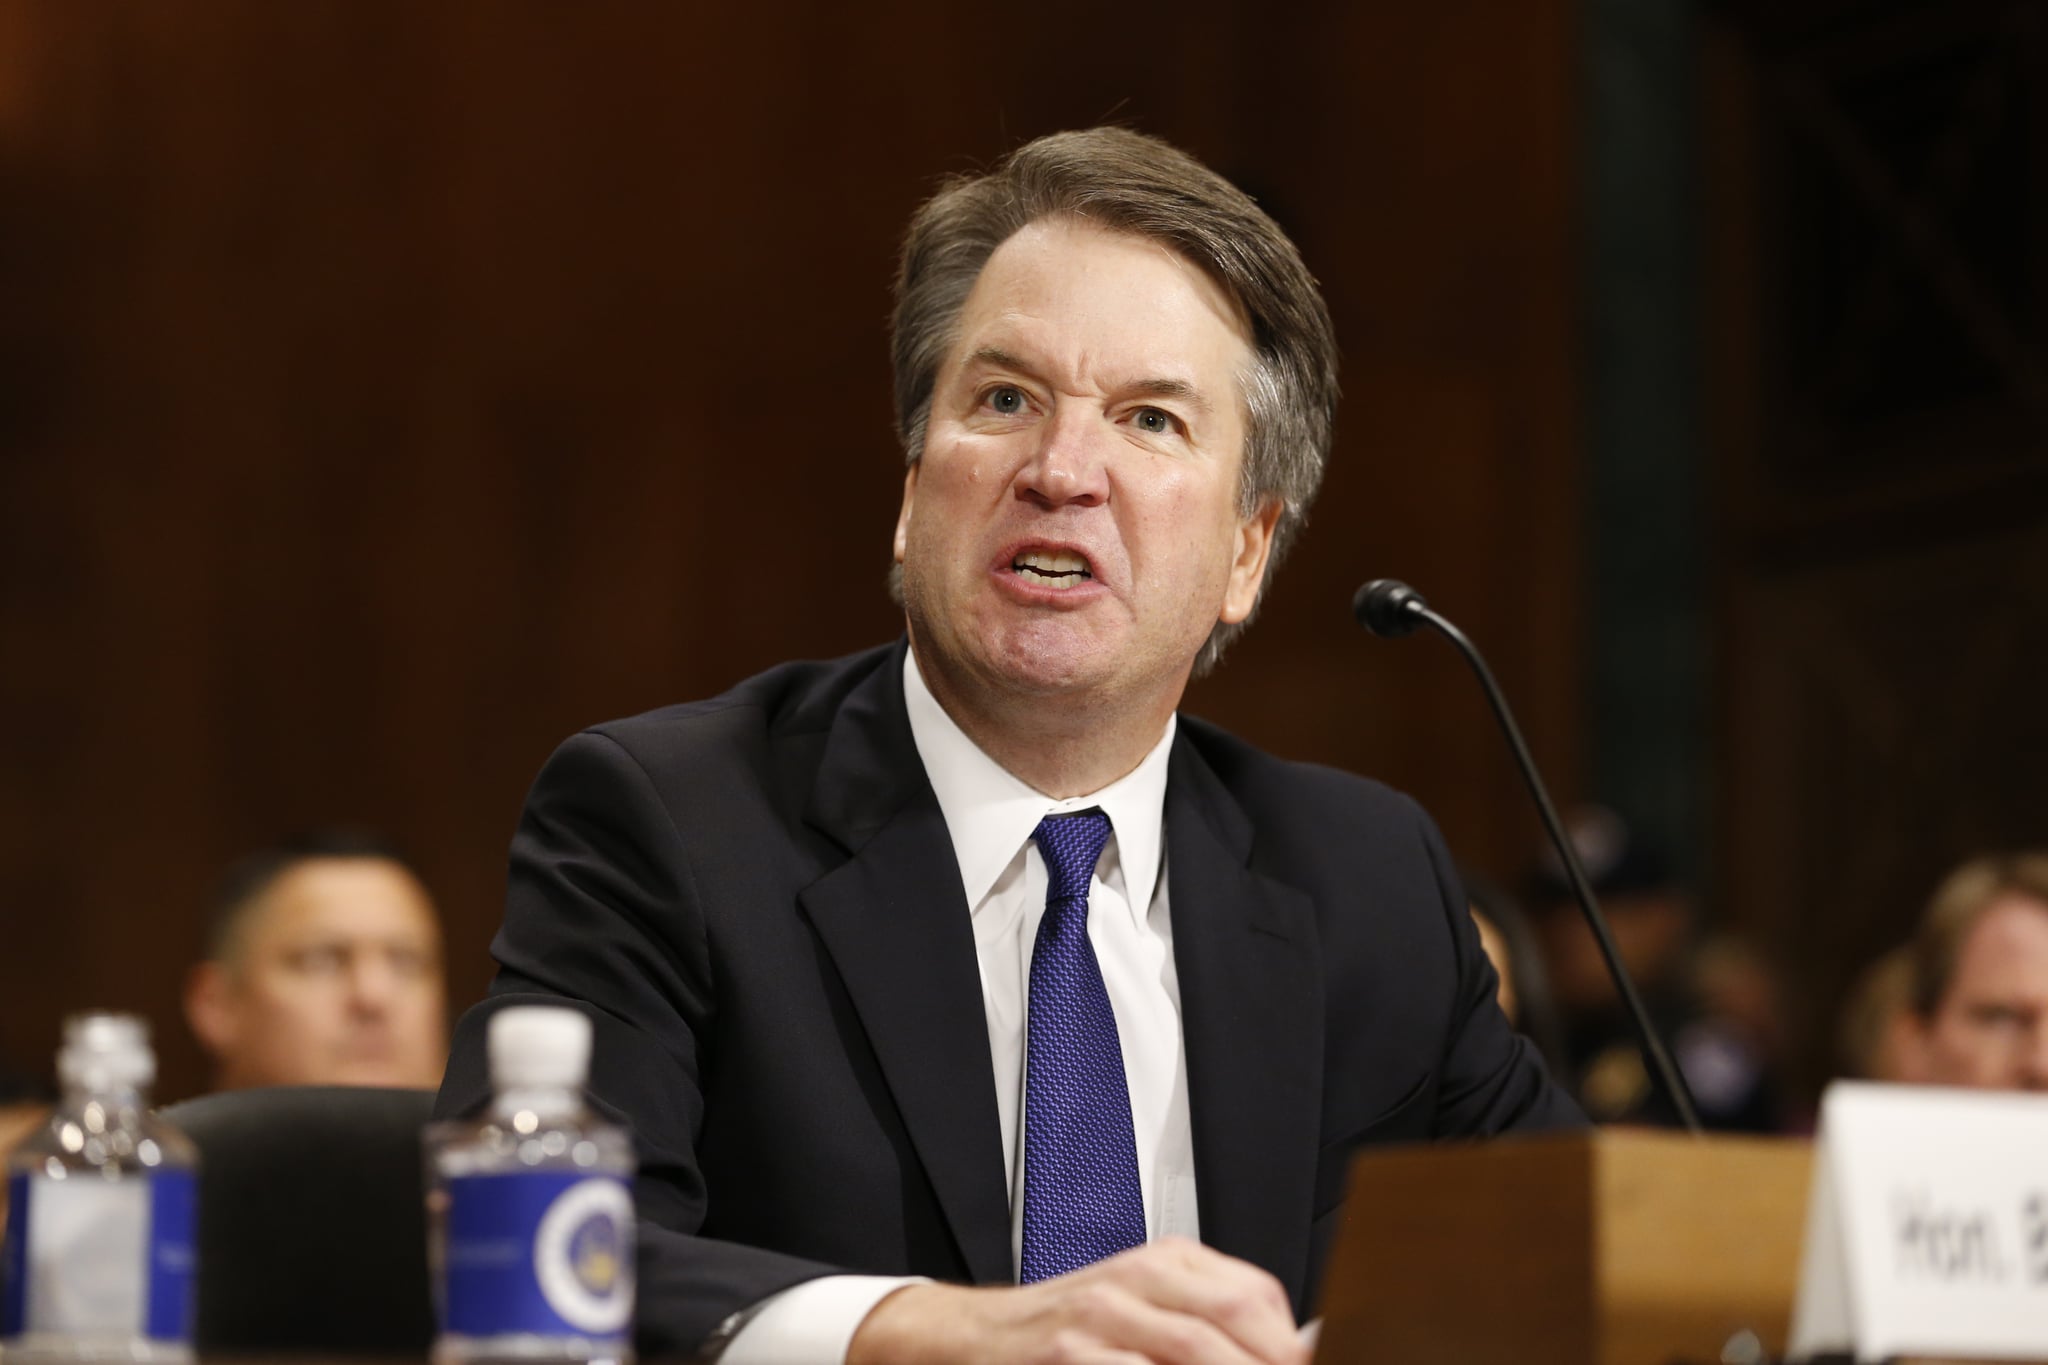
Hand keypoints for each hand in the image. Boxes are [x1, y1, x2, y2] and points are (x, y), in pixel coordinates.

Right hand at [845, 1237, 1308, 1364]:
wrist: (969, 1338)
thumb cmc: (1068, 1332)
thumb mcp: (1140, 1309)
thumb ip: (1207, 1324)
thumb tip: (1293, 1350)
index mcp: (1165, 1263)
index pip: (1254, 1294)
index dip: (1294, 1343)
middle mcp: (1135, 1280)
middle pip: (1232, 1319)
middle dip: (1274, 1362)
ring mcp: (1098, 1318)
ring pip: (1194, 1351)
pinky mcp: (1065, 1356)